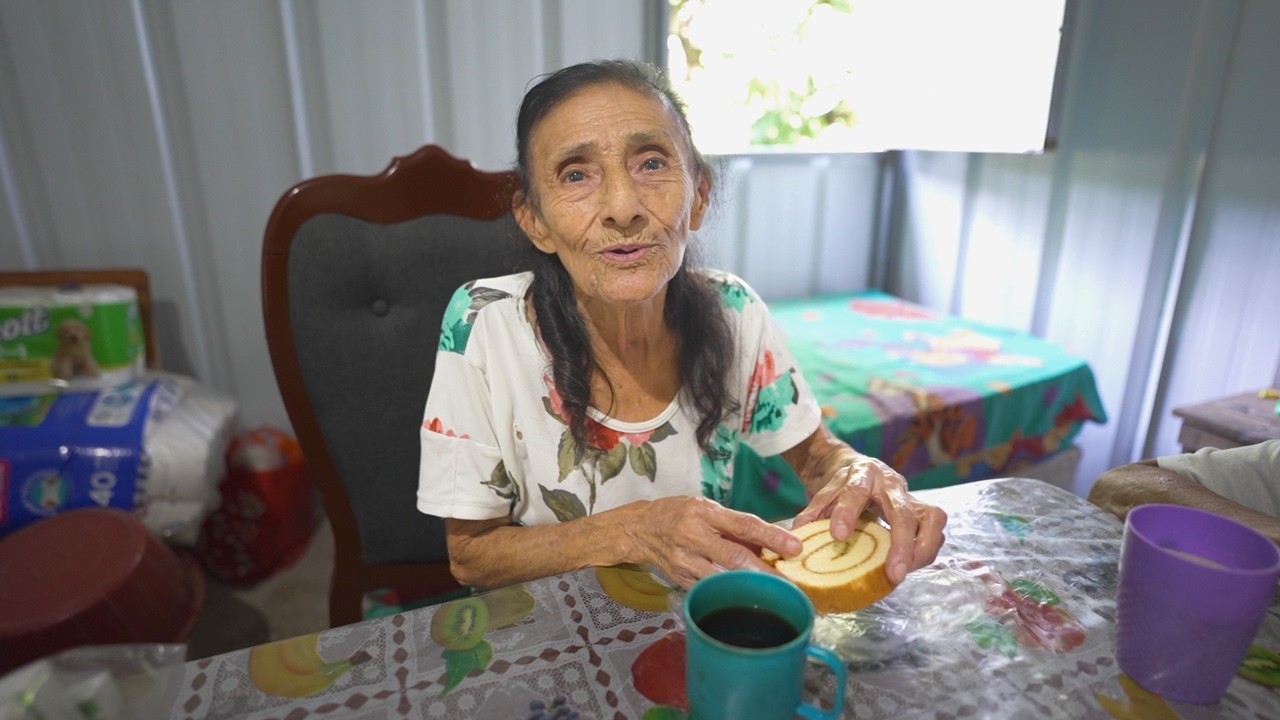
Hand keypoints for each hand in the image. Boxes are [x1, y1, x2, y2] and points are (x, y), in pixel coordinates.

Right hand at [621, 496, 802, 588]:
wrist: (639, 529)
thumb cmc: (678, 514)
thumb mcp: (705, 509)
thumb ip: (734, 525)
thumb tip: (770, 542)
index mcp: (703, 513)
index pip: (743, 525)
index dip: (771, 536)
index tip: (795, 546)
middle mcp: (693, 537)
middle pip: (734, 558)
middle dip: (765, 571)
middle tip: (791, 583)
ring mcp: (685, 562)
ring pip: (723, 579)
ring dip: (751, 588)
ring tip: (776, 594)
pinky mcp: (681, 581)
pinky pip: (710, 589)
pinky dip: (730, 593)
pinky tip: (746, 598)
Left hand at [794, 454, 945, 584]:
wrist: (863, 469)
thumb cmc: (844, 484)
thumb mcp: (824, 492)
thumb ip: (813, 512)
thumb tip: (797, 537)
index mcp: (862, 474)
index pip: (855, 491)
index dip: (847, 513)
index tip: (838, 535)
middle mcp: (891, 483)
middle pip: (903, 511)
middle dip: (900, 544)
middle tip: (893, 573)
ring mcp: (911, 496)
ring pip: (932, 518)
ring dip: (921, 549)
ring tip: (903, 573)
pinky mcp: (924, 510)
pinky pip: (935, 531)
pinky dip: (926, 551)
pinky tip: (910, 567)